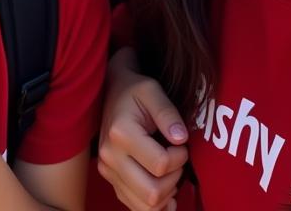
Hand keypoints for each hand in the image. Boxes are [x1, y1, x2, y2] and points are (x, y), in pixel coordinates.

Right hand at [97, 49, 188, 210]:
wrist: (111, 92)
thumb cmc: (134, 90)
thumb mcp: (153, 91)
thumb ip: (168, 113)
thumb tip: (181, 139)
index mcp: (120, 133)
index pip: (160, 165)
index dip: (180, 157)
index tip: (182, 142)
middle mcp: (110, 157)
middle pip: (152, 193)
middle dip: (174, 180)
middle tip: (178, 160)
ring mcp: (108, 171)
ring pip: (145, 206)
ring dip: (166, 195)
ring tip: (170, 172)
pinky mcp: (110, 180)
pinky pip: (136, 207)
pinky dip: (155, 204)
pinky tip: (164, 189)